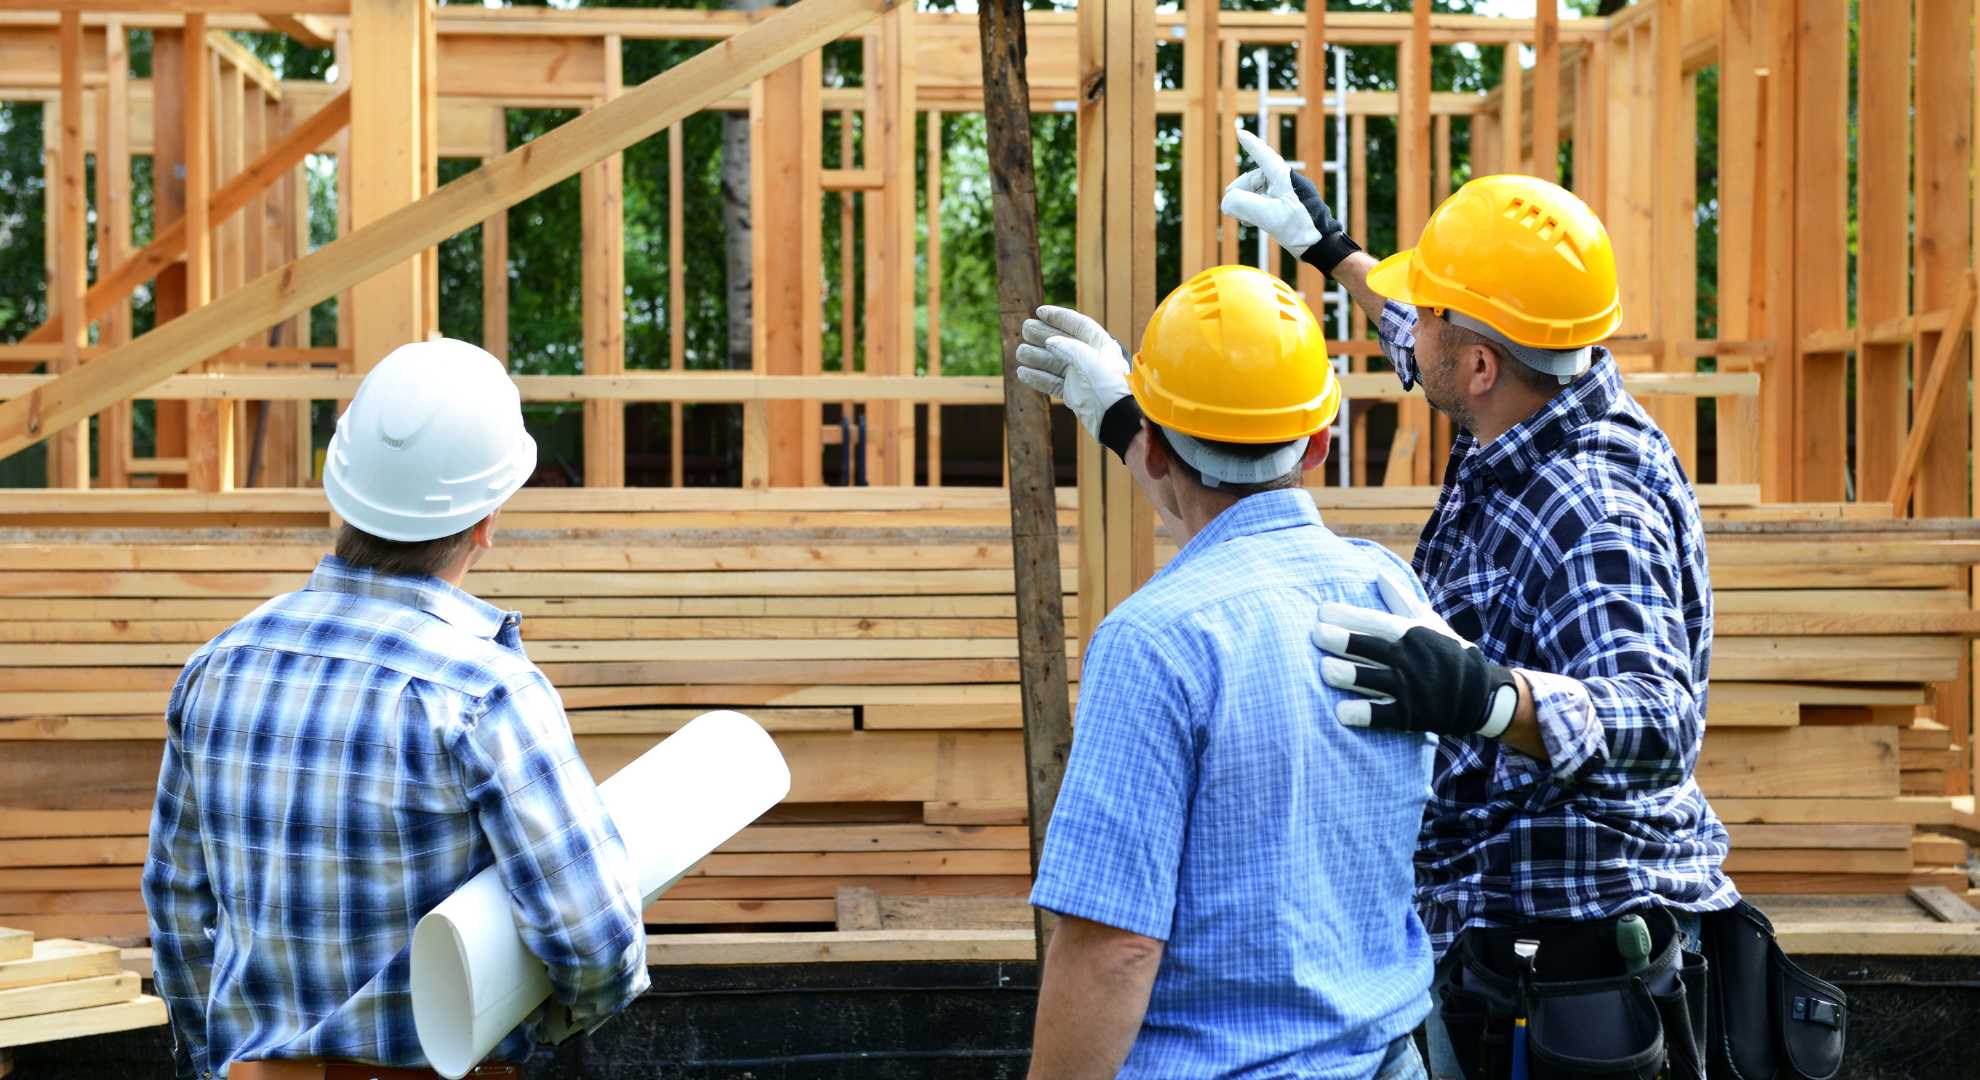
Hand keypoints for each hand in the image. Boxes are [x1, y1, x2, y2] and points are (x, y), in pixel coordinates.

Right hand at [1016, 305, 1133, 440]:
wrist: (1116, 419)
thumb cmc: (1109, 386)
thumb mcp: (1089, 361)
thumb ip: (1068, 348)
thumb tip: (1050, 341)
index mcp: (1101, 345)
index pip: (1078, 325)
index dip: (1059, 317)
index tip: (1040, 312)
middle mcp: (1090, 359)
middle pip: (1063, 342)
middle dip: (1044, 335)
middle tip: (1025, 328)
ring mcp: (1081, 377)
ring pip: (1054, 363)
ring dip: (1037, 357)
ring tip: (1020, 352)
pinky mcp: (1074, 394)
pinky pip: (1052, 383)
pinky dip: (1038, 378)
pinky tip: (1023, 372)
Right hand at [1220, 125, 1360, 273]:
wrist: (1321, 245)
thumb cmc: (1299, 227)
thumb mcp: (1267, 215)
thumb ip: (1242, 204)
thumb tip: (1227, 201)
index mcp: (1284, 177)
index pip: (1264, 155)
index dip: (1251, 144)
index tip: (1240, 133)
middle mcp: (1287, 182)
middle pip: (1257, 178)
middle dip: (1241, 191)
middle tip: (1229, 206)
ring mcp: (1289, 194)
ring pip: (1260, 191)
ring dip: (1247, 203)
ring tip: (1241, 219)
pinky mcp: (1290, 207)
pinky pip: (1267, 201)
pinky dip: (1256, 209)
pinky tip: (1250, 221)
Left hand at [1312, 573, 1516, 737]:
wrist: (1481, 693)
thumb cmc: (1447, 651)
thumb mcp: (1428, 622)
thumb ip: (1400, 600)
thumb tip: (1379, 573)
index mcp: (1410, 634)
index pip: (1376, 622)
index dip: (1349, 616)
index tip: (1323, 611)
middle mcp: (1408, 658)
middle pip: (1372, 648)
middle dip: (1344, 641)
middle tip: (1317, 635)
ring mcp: (1409, 688)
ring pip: (1374, 680)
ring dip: (1350, 675)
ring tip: (1325, 670)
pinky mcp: (1410, 715)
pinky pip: (1384, 715)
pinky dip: (1364, 714)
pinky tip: (1341, 713)